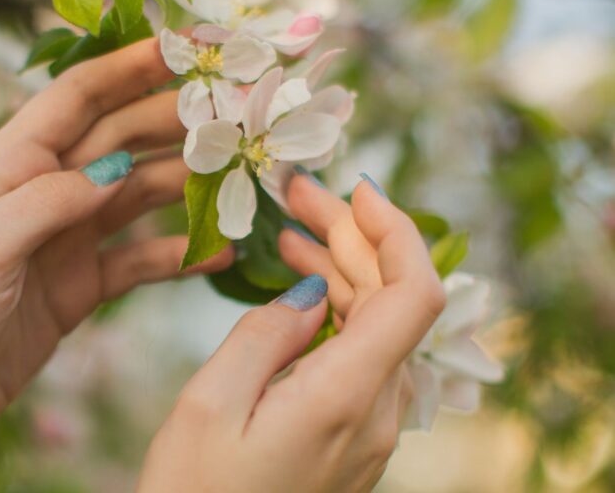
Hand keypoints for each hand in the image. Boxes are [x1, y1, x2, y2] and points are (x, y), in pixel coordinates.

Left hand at [0, 38, 232, 489]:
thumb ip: (49, 201)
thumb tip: (118, 167)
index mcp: (6, 167)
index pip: (76, 99)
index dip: (129, 69)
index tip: (185, 51)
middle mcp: (41, 194)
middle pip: (119, 142)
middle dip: (174, 124)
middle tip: (234, 117)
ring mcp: (66, 240)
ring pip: (137, 198)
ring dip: (185, 187)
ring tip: (238, 183)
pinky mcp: (82, 285)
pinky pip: (140, 261)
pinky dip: (178, 255)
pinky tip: (217, 253)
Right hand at [137, 175, 445, 491]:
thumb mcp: (211, 402)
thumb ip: (265, 333)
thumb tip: (312, 288)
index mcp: (346, 396)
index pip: (413, 294)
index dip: (395, 230)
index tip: (355, 189)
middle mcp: (377, 411)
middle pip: (391, 300)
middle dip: (351, 236)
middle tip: (299, 195)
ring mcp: (371, 425)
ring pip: (376, 325)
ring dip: (343, 270)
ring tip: (293, 233)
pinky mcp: (354, 433)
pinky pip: (361, 355)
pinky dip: (336, 310)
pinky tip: (301, 288)